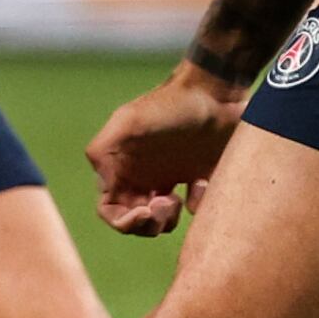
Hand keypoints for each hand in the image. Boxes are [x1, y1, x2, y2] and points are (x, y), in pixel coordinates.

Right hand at [85, 62, 240, 235]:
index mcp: (121, 167)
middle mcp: (143, 175)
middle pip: (135, 221)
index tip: (144, 212)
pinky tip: (202, 182)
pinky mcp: (198, 177)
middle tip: (167, 204)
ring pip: (162, 221)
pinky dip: (198, 204)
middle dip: (148, 224)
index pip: (109, 210)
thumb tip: (104, 187)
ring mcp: (170, 178)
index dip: (122, 221)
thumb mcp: (129, 121)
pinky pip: (194, 207)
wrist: (216, 92)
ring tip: (180, 198)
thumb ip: (102, 151)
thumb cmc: (170, 106)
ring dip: (169, 220)